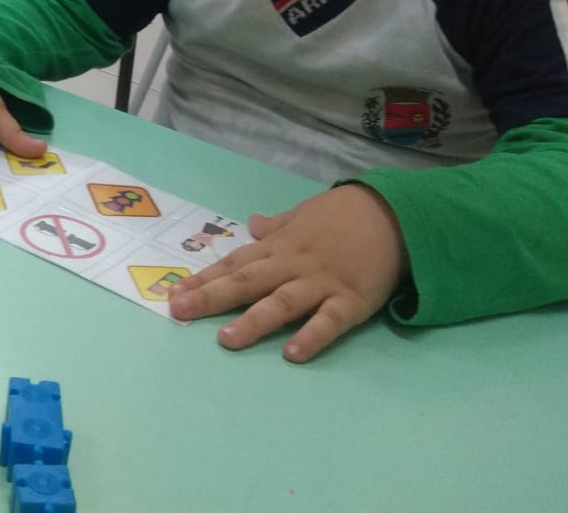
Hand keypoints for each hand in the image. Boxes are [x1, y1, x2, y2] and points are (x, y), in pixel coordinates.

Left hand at [167, 184, 408, 362]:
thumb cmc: (342, 216)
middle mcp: (292, 264)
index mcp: (277, 246)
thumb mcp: (302, 215)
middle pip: (247, 281)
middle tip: (180, 311)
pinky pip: (329, 321)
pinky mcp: (352, 300)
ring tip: (227, 340)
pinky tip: (292, 354)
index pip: (234, 263)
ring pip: (282, 302)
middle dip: (211, 297)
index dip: (203, 278)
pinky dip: (311, 336)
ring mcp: (321, 282)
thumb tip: (249, 224)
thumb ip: (275, 226)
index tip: (174, 293)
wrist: (394, 214)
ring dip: (254, 321)